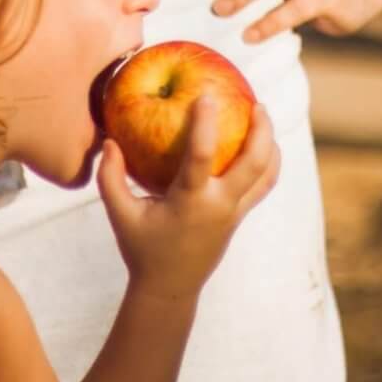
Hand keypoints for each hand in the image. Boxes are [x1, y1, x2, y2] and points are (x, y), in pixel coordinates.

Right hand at [98, 95, 280, 299]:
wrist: (170, 286)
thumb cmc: (141, 248)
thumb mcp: (120, 215)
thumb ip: (111, 178)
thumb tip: (110, 142)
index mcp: (189, 202)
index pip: (200, 156)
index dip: (205, 123)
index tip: (207, 95)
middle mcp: (218, 205)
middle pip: (253, 162)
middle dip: (261, 130)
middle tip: (255, 102)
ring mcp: (233, 213)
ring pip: (266, 174)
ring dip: (270, 144)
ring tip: (262, 117)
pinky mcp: (239, 217)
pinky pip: (263, 186)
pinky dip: (269, 164)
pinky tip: (263, 146)